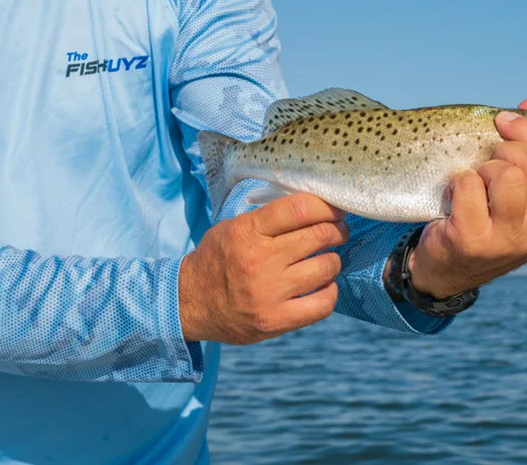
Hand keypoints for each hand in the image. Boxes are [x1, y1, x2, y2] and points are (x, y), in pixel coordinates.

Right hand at [179, 194, 347, 343]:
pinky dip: (330, 291)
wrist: (189, 303)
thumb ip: (270, 218)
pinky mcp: (276, 320)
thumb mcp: (234, 227)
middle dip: (337, 230)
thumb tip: (317, 207)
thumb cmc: (218, 258)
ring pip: (327, 267)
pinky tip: (322, 286)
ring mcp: (269, 293)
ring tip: (326, 259)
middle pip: (320, 235)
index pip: (300, 208)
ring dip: (333, 260)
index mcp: (248, 231)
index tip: (335, 210)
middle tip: (337, 232)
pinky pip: (323, 304)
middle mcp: (260, 261)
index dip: (327, 206)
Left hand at [406, 98, 526, 298]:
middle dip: (504, 152)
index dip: (524, 135)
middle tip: (485, 164)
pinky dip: (458, 181)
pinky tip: (453, 197)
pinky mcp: (472, 240)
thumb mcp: (510, 195)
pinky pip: (469, 184)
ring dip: (482, 170)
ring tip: (473, 185)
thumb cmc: (480, 225)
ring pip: (506, 174)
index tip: (504, 124)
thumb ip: (525, 151)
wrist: (443, 272)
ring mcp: (507, 240)